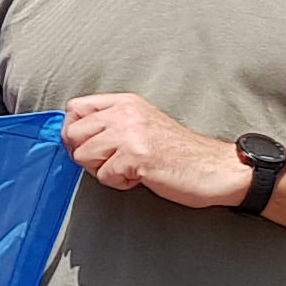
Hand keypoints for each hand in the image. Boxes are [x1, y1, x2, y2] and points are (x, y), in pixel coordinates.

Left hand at [60, 93, 253, 210]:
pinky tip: (141, 177)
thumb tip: (72, 134)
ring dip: (103, 170)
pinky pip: (104, 176)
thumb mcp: (142, 123)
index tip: (88, 145)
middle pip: (73, 133)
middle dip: (85, 154)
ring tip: (129, 169)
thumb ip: (111, 122)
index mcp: (125, 102)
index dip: (73, 131)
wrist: (213, 168)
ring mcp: (130, 133)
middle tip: (111, 162)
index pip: (75, 107)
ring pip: (84, 156)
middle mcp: (125, 113)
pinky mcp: (136, 157)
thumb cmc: (178, 152)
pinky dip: (120, 183)